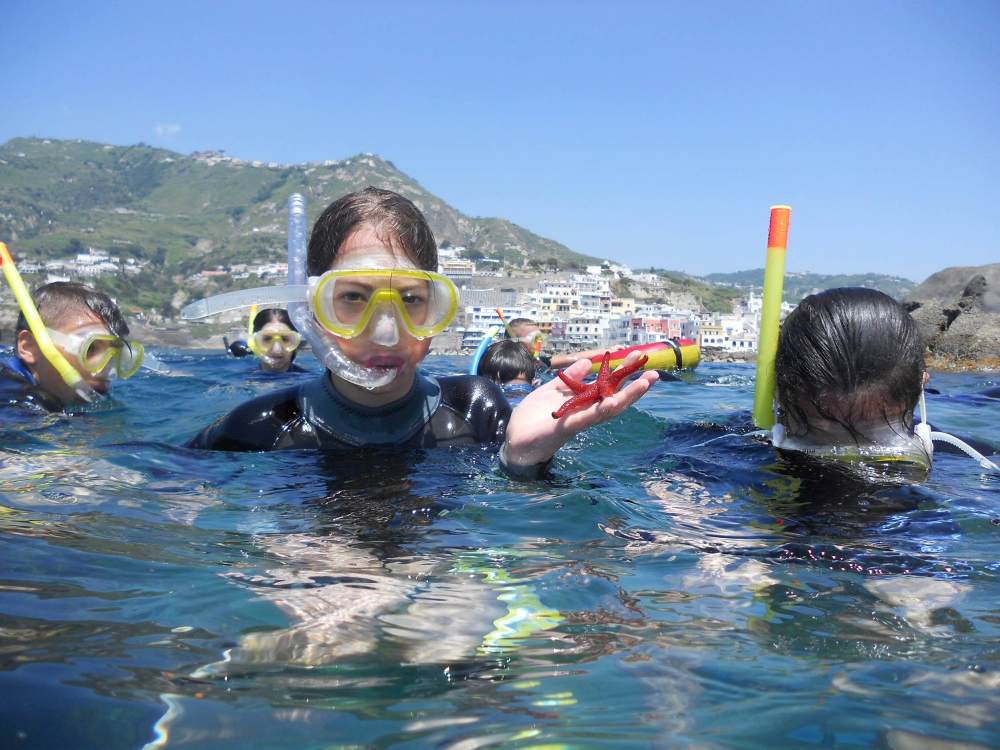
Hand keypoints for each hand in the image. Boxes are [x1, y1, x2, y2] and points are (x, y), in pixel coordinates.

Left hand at [502, 351, 657, 469]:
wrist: (516, 437)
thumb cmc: (535, 416)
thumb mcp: (553, 390)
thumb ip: (570, 378)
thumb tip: (587, 362)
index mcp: (583, 401)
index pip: (608, 385)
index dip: (623, 372)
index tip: (637, 356)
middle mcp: (585, 411)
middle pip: (615, 396)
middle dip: (635, 386)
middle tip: (654, 373)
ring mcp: (578, 420)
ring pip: (607, 409)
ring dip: (627, 397)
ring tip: (643, 384)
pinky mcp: (566, 427)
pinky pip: (586, 419)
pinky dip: (598, 411)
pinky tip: (611, 403)